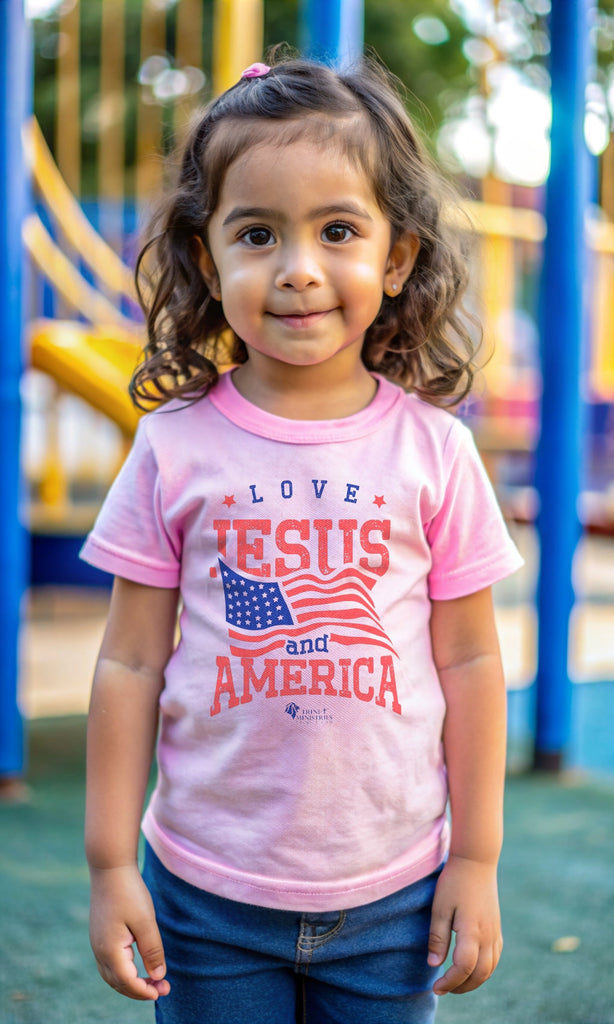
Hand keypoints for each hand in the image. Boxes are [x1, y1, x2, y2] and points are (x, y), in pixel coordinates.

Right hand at [89, 863, 169, 1000]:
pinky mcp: (100, 935)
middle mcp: (99, 951)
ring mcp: (97, 943)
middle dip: (140, 990)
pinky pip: (110, 964)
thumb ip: (152, 950)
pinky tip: (137, 967)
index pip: (127, 982)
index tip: (163, 990)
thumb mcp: (146, 921)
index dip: (145, 991)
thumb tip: (158, 976)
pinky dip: (123, 972)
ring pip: (112, 975)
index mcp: (110, 950)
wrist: (110, 867)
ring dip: (131, 983)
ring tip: (152, 982)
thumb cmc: (129, 892)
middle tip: (163, 989)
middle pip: (118, 983)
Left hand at [427, 855, 502, 994]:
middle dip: (461, 987)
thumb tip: (434, 965)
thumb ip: (437, 937)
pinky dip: (485, 970)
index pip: (463, 968)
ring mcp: (495, 932)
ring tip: (455, 982)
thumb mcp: (440, 907)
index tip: (435, 986)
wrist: (476, 861)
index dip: (449, 982)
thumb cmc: (454, 882)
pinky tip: (472, 968)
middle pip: (480, 974)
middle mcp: (487, 935)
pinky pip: (495, 957)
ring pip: (490, 969)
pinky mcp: (497, 928)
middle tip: (443, 989)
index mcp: (472, 931)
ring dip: (474, 981)